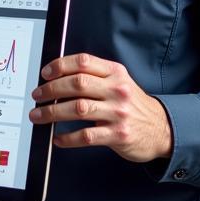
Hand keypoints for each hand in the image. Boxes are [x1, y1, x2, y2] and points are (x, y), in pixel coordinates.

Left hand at [29, 53, 172, 163]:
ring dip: (52, 113)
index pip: (83, 62)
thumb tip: (55, 77)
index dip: (60, 65)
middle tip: (37, 96)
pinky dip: (67, 138)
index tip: (45, 73)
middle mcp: (117, 90)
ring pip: (78, 109)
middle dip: (51, 90)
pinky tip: (58, 138)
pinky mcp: (118, 135)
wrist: (162, 129)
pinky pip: (86, 136)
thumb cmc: (131, 104)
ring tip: (38, 116)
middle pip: (77, 84)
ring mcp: (118, 113)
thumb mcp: (118, 82)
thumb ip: (93, 76)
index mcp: (115, 73)